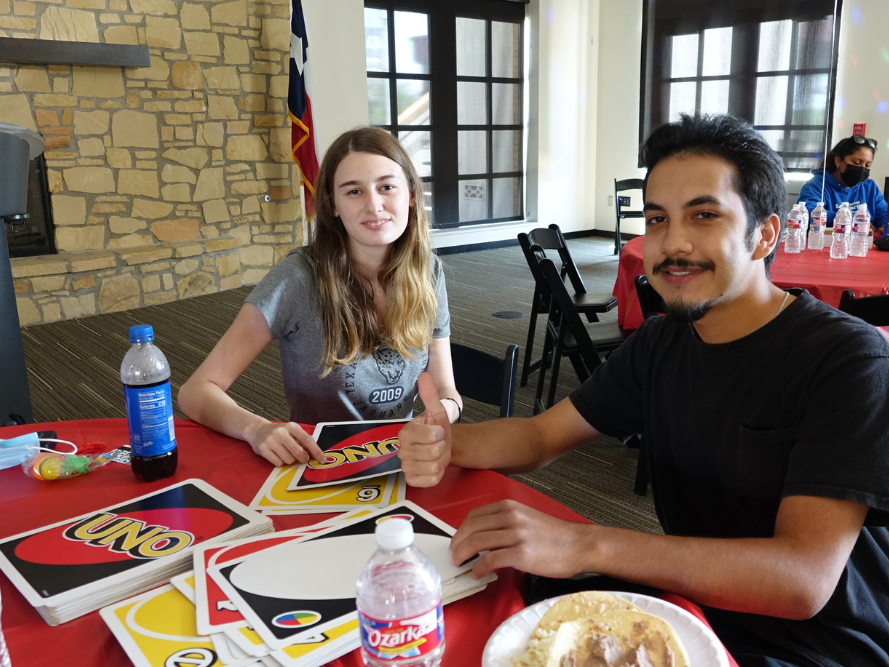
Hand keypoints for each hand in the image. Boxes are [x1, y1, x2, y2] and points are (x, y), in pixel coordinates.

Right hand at [244, 421, 324, 465]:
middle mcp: (281, 432)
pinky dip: (280, 462)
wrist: (257, 430)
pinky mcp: (263, 449)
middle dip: (303, 459)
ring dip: (289, 460)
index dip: (316, 451)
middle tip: (302, 459)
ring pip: (288, 460)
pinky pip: (278, 463)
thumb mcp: (292, 431)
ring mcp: (271, 441)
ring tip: (285, 453)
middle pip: (298, 452)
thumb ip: (303, 441)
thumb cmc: (279, 432)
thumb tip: (316, 454)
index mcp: (292, 426)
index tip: (322, 460)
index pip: (307, 440)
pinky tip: (277, 455)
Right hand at [397, 372, 450, 486]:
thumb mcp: (436, 410)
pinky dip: (438, 474)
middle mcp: (401, 451)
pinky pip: (431, 480)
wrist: (440, 445)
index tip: (438, 430)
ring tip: (436, 454)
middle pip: (433, 452)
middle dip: (442, 447)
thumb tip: (424, 375)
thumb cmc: (436, 427)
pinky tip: (434, 467)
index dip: (439, 433)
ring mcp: (406, 467)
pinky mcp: (412, 481)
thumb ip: (430, 394)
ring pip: (433, 467)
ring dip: (441, 460)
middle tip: (438, 443)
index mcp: (405, 433)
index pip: (429, 435)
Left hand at [450, 500, 591, 578]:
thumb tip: (482, 536)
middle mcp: (510, 517)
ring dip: (463, 556)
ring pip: (476, 542)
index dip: (460, 531)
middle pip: (470, 528)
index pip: (473, 516)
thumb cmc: (554, 536)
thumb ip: (504, 522)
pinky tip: (478, 573)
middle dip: (457, 544)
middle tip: (454, 556)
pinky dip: (479, 568)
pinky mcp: (521, 553)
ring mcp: (516, 534)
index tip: (457, 542)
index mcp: (509, 507)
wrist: (578, 545)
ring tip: (461, 564)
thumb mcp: (526, 518)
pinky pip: (490, 560)